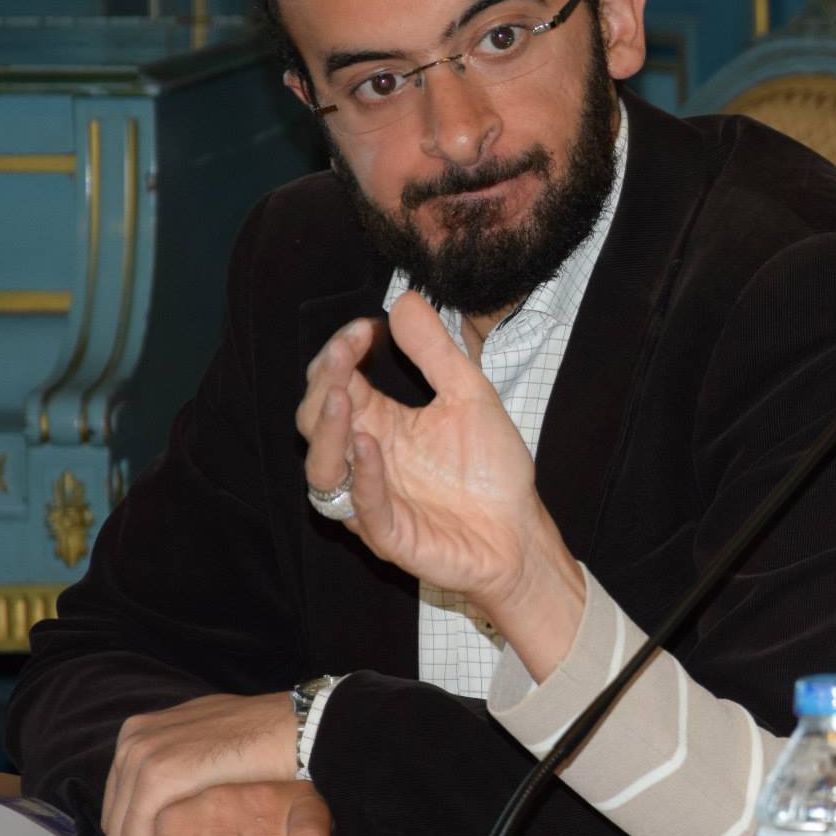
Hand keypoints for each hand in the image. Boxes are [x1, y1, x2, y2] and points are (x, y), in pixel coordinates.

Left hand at [103, 692, 297, 835]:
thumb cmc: (264, 739)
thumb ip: (182, 763)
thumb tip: (169, 797)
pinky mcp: (160, 775)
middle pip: (117, 820)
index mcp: (141, 733)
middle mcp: (134, 741)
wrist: (297, 729)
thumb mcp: (209, 742)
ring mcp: (144, 754)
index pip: (120, 804)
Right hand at [296, 291, 585, 673]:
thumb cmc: (491, 469)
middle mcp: (365, 460)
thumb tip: (404, 299)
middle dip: (324, 382)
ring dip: (325, 430)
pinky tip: (371, 444)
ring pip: (322, 468)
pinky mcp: (391, 536)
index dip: (339, 353)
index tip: (365, 327)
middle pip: (314, 419)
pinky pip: (362, 509)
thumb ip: (436, 352)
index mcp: (379, 423)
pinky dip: (362, 477)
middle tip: (346, 351)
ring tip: (341, 396)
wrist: (521, 532)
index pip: (336, 383)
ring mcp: (372, 500)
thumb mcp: (470, 396)